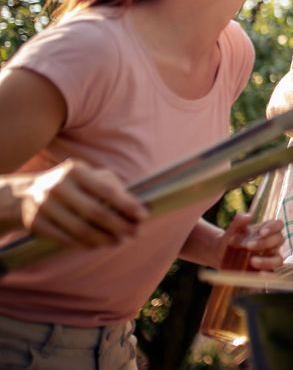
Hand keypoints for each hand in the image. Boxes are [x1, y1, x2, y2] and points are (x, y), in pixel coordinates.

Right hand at [16, 160, 145, 247]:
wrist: (25, 194)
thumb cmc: (71, 185)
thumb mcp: (89, 177)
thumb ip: (114, 187)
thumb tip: (141, 205)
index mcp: (76, 171)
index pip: (107, 190)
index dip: (127, 205)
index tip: (143, 216)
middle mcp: (58, 186)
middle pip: (95, 212)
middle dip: (119, 226)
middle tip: (135, 234)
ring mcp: (44, 205)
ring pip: (81, 229)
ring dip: (104, 239)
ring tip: (118, 242)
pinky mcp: (35, 223)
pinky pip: (66, 239)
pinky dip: (84, 244)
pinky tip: (97, 245)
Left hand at [217, 214, 284, 270]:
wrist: (220, 256)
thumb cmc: (230, 240)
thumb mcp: (232, 230)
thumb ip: (238, 222)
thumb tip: (248, 217)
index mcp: (267, 231)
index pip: (279, 225)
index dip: (273, 228)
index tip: (261, 232)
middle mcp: (272, 244)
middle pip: (279, 240)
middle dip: (265, 243)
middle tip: (248, 246)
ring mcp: (270, 258)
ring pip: (279, 259)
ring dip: (267, 261)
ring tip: (252, 261)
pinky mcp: (266, 271)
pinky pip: (273, 274)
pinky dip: (268, 275)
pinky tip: (259, 274)